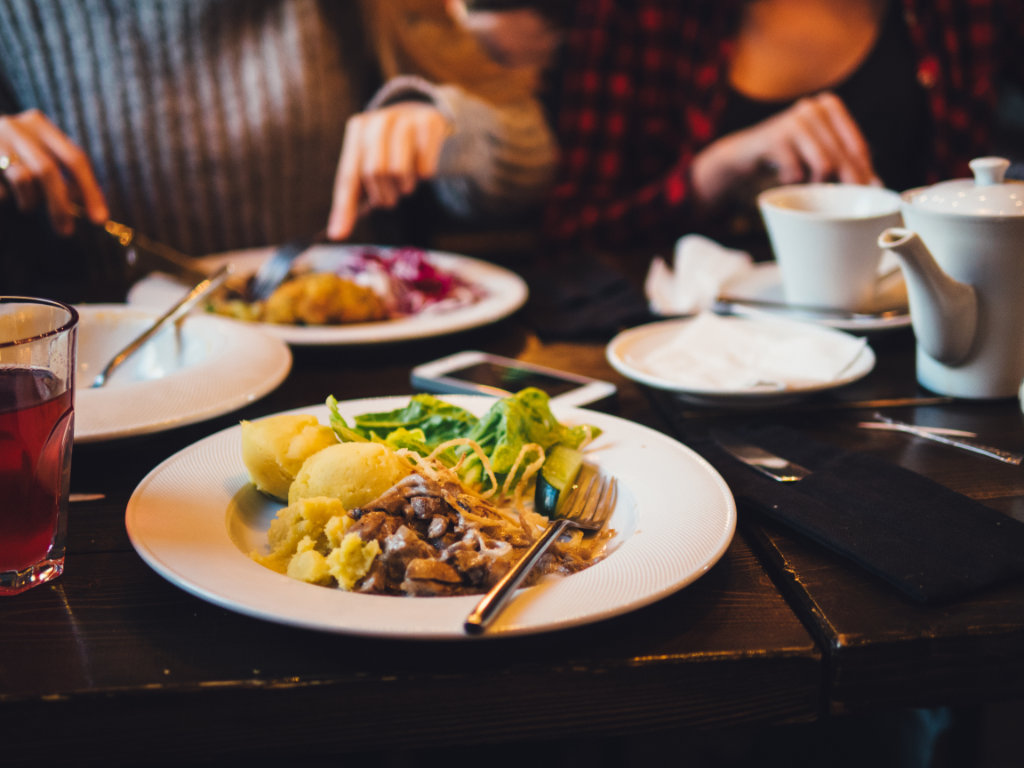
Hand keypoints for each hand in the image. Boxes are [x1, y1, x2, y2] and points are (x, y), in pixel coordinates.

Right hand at [0, 108, 107, 234]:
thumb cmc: (12, 154)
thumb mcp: (39, 156)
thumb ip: (63, 176)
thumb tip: (87, 205)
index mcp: (40, 124)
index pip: (75, 158)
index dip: (90, 190)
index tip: (98, 219)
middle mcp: (16, 127)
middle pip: (48, 170)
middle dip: (60, 205)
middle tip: (66, 231)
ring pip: (23, 179)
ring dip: (30, 201)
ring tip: (27, 207)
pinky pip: (1, 190)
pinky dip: (7, 198)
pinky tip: (6, 197)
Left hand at [327, 102, 452, 239]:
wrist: (424, 116)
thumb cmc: (392, 149)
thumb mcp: (370, 162)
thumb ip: (353, 196)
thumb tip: (337, 233)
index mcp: (358, 129)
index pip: (348, 176)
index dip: (344, 208)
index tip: (339, 234)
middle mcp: (379, 120)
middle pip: (374, 173)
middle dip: (384, 194)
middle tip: (391, 195)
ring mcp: (405, 119)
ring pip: (399, 171)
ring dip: (405, 187)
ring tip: (406, 182)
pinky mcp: (429, 123)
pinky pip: (425, 168)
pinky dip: (424, 175)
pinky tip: (423, 167)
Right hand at [691, 92, 879, 207]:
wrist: (742, 155)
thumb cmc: (787, 155)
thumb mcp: (818, 154)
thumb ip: (844, 162)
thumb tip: (878, 185)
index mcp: (830, 106)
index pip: (857, 146)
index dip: (865, 174)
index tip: (870, 194)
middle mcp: (813, 108)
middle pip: (843, 157)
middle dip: (846, 185)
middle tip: (844, 205)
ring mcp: (794, 121)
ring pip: (824, 165)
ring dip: (817, 185)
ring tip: (806, 187)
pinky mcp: (775, 138)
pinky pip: (797, 172)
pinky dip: (792, 182)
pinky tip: (783, 178)